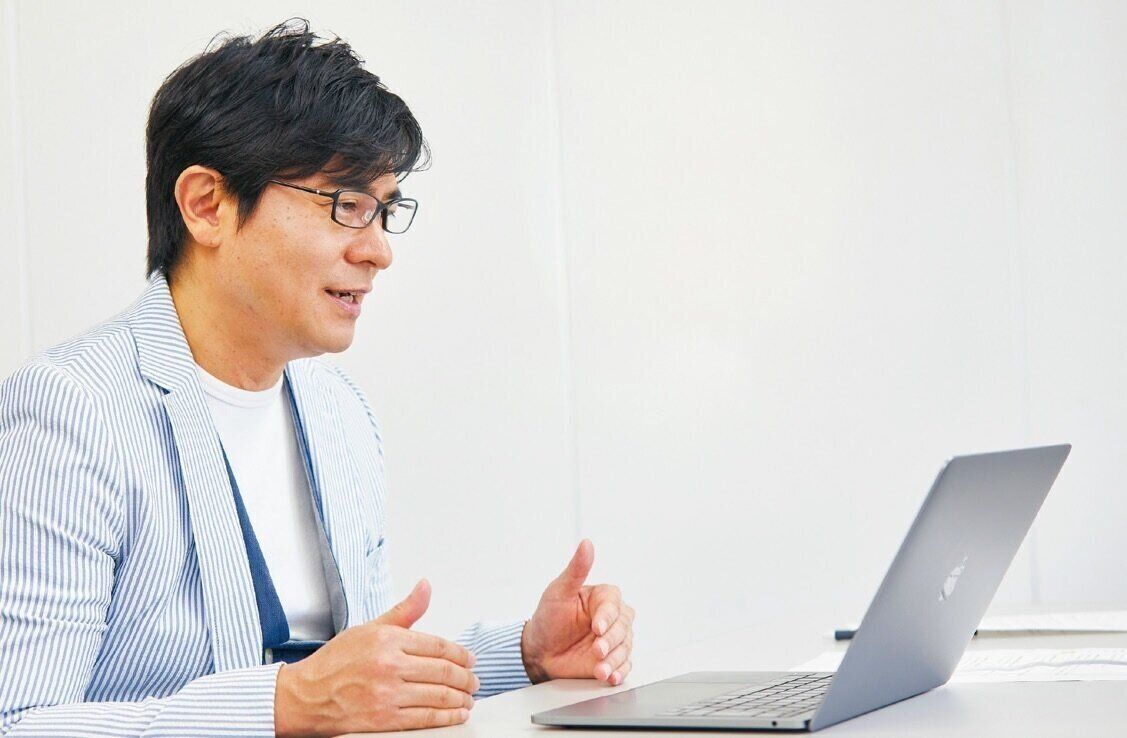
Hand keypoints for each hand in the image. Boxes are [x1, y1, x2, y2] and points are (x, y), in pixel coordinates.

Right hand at [274, 579, 480, 735]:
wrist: (305, 696)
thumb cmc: (335, 662)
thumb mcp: (369, 628)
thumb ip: (404, 611)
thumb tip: (425, 587)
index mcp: (388, 639)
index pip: (438, 645)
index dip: (460, 654)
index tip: (470, 660)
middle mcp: (389, 665)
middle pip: (443, 671)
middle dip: (466, 677)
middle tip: (474, 680)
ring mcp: (387, 694)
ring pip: (439, 695)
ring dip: (461, 698)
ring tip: (469, 697)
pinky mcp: (384, 720)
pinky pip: (425, 718)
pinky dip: (447, 717)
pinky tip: (457, 714)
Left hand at [521, 540, 634, 685]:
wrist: (540, 650)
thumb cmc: (549, 617)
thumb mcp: (559, 591)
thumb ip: (576, 569)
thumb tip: (586, 543)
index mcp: (604, 598)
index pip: (614, 605)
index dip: (607, 617)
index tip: (596, 628)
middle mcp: (613, 618)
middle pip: (623, 628)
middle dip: (611, 641)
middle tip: (597, 650)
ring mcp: (614, 640)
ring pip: (625, 648)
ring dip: (615, 660)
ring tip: (600, 669)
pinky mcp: (613, 660)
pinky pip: (624, 665)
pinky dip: (620, 672)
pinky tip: (611, 676)